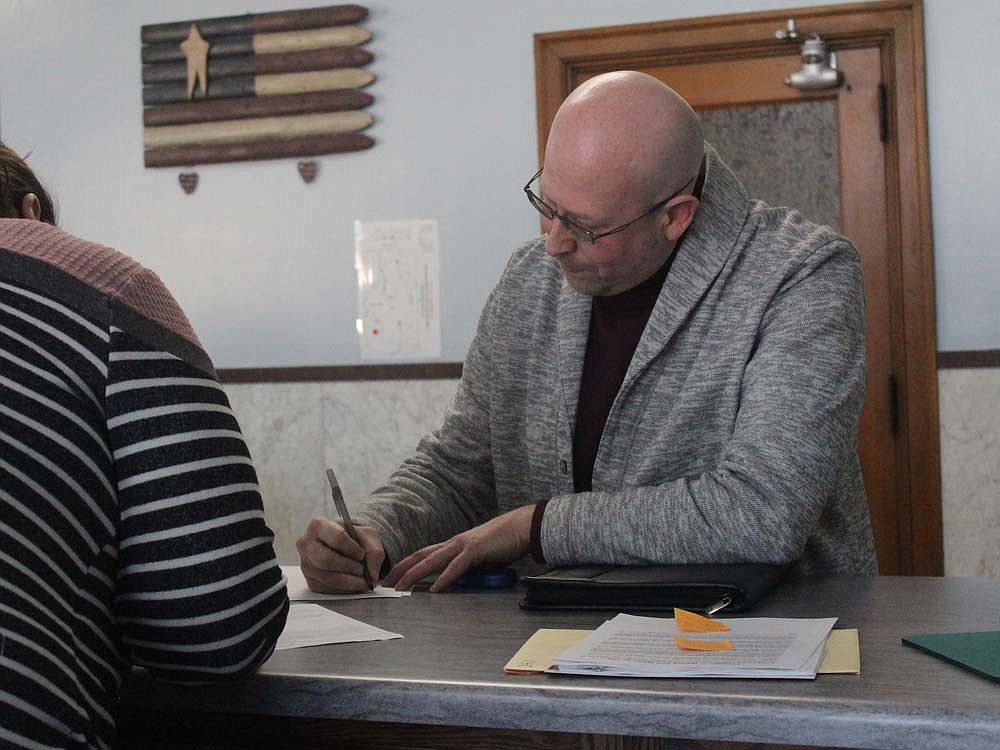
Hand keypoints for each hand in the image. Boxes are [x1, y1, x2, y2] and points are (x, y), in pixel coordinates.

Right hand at [296, 516, 384, 592]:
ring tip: (362, 579)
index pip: (336, 537)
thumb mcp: (367, 536)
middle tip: (361, 569)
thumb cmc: (353, 538)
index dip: (351, 549)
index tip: (361, 554)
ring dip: (349, 581)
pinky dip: (344, 589)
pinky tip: (353, 583)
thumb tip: (372, 574)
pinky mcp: (311, 580)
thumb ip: (374, 552)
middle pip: (325, 560)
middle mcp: (307, 544)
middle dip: (348, 567)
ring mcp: (306, 564)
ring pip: (326, 577)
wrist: (346, 546)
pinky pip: (327, 589)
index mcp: (319, 525)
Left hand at [384, 505, 533, 591]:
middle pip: (419, 556)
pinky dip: (444, 579)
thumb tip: (457, 581)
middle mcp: (453, 543)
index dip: (405, 565)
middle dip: (400, 570)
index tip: (391, 577)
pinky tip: (434, 589)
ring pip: (431, 561)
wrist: (520, 528)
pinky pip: (455, 567)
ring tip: (400, 588)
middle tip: (383, 583)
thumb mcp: (478, 558)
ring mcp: (462, 545)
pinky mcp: (474, 551)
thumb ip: (465, 568)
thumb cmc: (502, 543)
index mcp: (453, 545)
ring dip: (413, 575)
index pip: (422, 555)